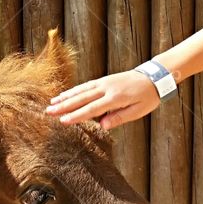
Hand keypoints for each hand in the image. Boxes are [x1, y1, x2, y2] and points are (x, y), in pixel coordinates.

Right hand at [44, 69, 160, 129]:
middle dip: (64, 106)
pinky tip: (65, 95)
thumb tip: (103, 126)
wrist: (153, 77)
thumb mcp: (139, 110)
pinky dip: (74, 90)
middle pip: (82, 98)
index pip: (93, 109)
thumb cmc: (147, 97)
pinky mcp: (103, 80)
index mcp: (116, 98)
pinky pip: (86, 86)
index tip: (63, 121)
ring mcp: (104, 82)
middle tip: (49, 112)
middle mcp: (107, 88)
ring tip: (52, 103)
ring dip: (66, 97)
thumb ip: (120, 117)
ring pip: (81, 90)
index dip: (77, 115)